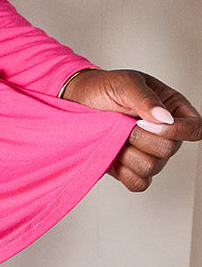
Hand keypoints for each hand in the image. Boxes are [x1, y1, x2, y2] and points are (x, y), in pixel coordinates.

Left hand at [60, 68, 200, 191]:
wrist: (75, 101)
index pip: (194, 128)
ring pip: (151, 167)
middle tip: (122, 122)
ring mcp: (150, 154)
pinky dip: (122, 170)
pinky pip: (138, 183)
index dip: (177, 130)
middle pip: (169, 150)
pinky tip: (113, 152)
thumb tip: (165, 118)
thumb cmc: (102, 88)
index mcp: (171, 109)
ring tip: (115, 134)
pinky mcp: (133, 169)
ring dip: (127, 151)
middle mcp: (166, 134)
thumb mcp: (124, 83)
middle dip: (139, 137)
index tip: (147, 123)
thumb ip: (145, 98)